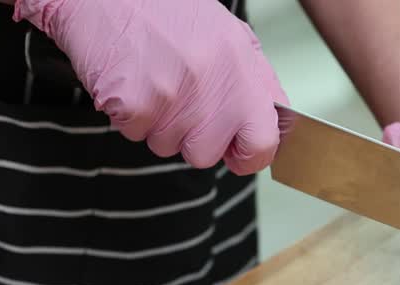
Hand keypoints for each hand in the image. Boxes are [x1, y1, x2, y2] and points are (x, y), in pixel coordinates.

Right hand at [15, 0, 286, 173]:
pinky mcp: (134, 104)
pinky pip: (133, 133)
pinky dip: (127, 114)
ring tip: (152, 78)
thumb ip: (255, 82)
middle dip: (190, 137)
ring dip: (157, 123)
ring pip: (166, 146)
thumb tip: (272, 123)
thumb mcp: (229, 35)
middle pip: (205, 154)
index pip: (261, 144)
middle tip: (178, 97)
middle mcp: (211, 85)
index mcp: (241, 70)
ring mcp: (172, 97)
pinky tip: (130, 79)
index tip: (236, 151)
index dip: (247, 156)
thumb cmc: (168, 10)